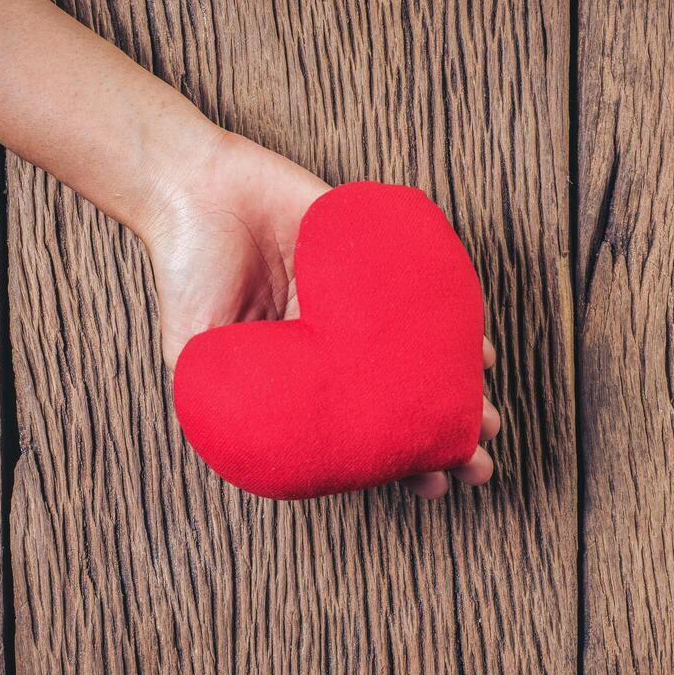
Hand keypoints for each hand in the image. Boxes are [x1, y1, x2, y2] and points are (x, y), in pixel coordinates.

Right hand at [0, 0, 497, 496]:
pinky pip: (421, 283)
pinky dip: (451, 313)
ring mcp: (360, 294)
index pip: (366, 424)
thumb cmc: (188, 273)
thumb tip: (255, 462)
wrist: (190, 191)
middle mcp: (341, 337)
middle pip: (408, 392)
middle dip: (448, 431)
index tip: (434, 484)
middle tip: (478, 461)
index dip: (402, 459)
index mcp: (307, 369)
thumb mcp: (194, 355)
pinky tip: (476, 344)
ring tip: (485, 414)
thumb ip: (220, 403)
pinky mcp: (372, 245)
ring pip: (425, 346)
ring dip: (460, 382)